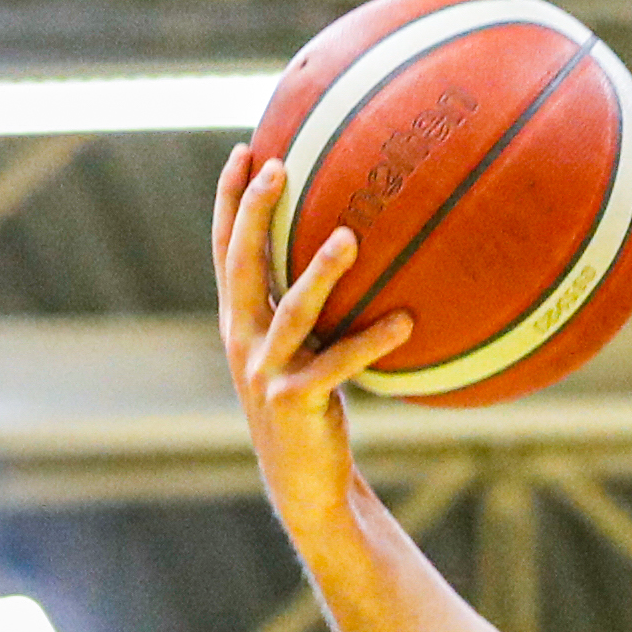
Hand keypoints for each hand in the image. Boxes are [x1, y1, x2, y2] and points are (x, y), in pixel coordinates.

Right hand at [212, 144, 417, 520]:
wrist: (303, 481)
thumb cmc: (311, 404)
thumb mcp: (302, 348)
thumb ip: (309, 303)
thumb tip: (352, 243)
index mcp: (238, 321)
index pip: (225, 249)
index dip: (229, 200)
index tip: (245, 150)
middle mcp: (241, 340)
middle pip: (242, 264)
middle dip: (255, 212)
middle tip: (279, 165)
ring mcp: (266, 371)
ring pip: (292, 312)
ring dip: (320, 273)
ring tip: (349, 238)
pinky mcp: (296, 402)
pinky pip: (339, 364)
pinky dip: (372, 341)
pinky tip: (405, 322)